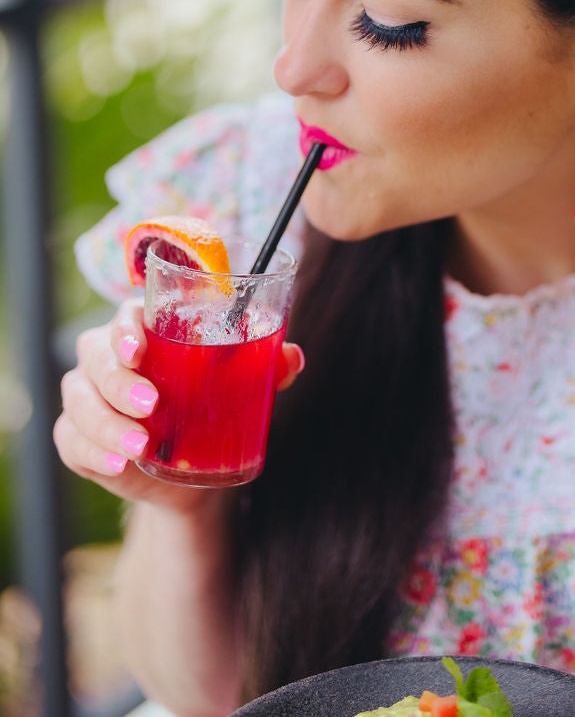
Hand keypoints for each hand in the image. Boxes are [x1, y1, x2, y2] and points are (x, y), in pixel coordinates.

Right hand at [53, 300, 304, 511]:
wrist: (191, 467)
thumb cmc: (211, 406)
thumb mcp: (239, 386)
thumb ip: (264, 366)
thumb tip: (294, 356)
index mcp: (144, 330)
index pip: (125, 316)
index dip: (126, 329)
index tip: (141, 351)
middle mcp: (107, 357)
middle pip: (96, 356)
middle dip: (119, 382)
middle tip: (152, 406)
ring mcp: (86, 396)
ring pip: (80, 401)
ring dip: (107, 424)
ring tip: (141, 446)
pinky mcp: (77, 436)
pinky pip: (71, 440)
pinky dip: (91, 452)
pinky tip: (116, 464)